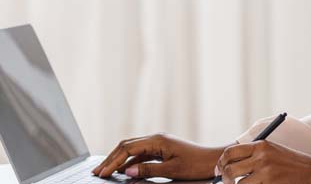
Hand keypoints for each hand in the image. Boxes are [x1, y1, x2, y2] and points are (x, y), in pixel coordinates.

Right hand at [92, 133, 229, 179]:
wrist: (214, 160)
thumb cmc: (196, 164)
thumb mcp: (172, 170)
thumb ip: (148, 170)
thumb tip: (127, 171)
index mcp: (157, 140)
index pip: (128, 149)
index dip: (113, 161)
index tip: (102, 173)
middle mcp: (156, 138)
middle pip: (126, 146)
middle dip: (110, 159)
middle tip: (97, 171)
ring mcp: (158, 143)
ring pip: (132, 149)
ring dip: (118, 160)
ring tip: (105, 171)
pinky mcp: (161, 149)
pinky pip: (140, 154)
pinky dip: (129, 162)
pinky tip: (122, 171)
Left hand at [215, 140, 310, 183]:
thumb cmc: (291, 163)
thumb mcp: (272, 151)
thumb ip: (253, 155)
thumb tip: (228, 166)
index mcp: (261, 146)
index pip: (230, 152)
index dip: (221, 163)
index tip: (219, 170)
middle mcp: (261, 157)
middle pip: (229, 169)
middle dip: (223, 179)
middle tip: (224, 183)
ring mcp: (266, 173)